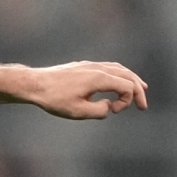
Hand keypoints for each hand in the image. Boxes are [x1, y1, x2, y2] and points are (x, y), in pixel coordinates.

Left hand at [20, 61, 148, 119]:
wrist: (33, 84)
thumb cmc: (53, 98)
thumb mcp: (77, 111)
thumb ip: (99, 111)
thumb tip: (108, 107)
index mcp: (99, 78)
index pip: (127, 86)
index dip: (128, 101)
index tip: (114, 111)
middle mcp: (98, 68)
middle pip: (128, 76)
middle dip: (138, 90)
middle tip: (143, 105)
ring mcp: (90, 65)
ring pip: (119, 69)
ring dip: (131, 80)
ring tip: (141, 88)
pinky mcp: (83, 66)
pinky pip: (108, 67)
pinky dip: (119, 75)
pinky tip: (118, 81)